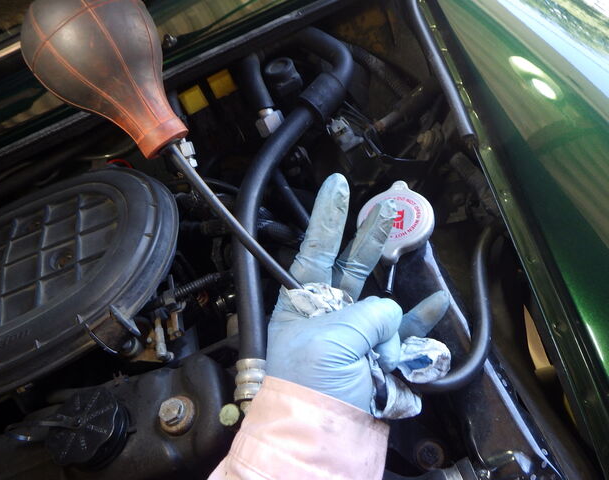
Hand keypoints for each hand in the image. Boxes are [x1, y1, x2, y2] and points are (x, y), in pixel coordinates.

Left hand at [266, 174, 448, 415]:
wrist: (325, 438)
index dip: (327, 218)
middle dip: (368, 235)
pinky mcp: (378, 358)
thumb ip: (369, 316)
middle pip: (349, 266)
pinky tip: (436, 301)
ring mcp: (354, 336)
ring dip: (397, 276)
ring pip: (380, 298)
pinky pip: (402, 332)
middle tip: (387, 205)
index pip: (314, 251)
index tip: (337, 186)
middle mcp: (327, 315)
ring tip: (413, 243)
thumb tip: (393, 316)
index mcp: (302, 305)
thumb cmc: (314, 386)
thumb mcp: (335, 340)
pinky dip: (420, 317)